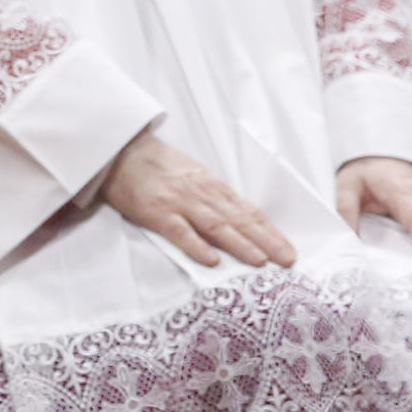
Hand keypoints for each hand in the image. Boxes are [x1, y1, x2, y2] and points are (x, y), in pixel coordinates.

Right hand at [99, 131, 296, 269]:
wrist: (123, 151)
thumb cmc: (160, 166)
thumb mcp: (195, 177)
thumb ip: (216, 199)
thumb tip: (242, 223)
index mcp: (213, 188)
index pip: (249, 212)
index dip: (270, 232)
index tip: (288, 250)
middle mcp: (203, 195)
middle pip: (239, 220)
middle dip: (265, 241)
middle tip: (287, 260)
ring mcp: (180, 203)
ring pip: (216, 226)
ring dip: (240, 244)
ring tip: (260, 261)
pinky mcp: (156, 212)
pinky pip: (180, 232)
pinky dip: (196, 246)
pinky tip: (211, 260)